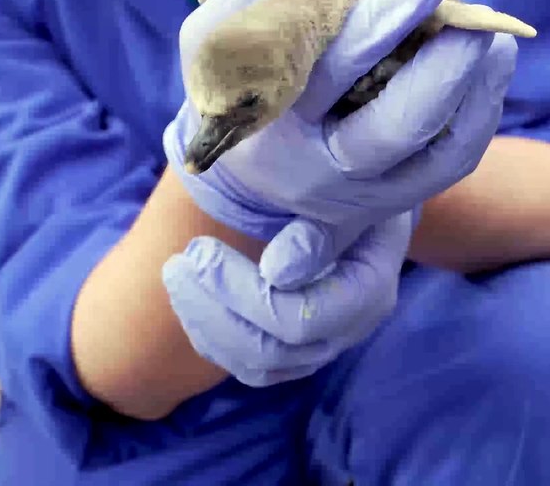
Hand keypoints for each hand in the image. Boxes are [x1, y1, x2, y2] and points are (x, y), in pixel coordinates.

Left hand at [161, 211, 412, 387]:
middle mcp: (351, 328)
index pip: (300, 319)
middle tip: (177, 264)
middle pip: (274, 351)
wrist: (372, 189)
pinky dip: (214, 339)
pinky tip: (190, 299)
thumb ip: (319, 231)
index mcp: (369, 290)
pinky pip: (252, 366)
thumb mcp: (347, 192)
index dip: (241, 293)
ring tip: (177, 277)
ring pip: (258, 367)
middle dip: (214, 311)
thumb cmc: (357, 181)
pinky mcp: (300, 347)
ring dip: (207, 328)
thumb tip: (276, 272)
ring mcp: (326, 343)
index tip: (200, 249)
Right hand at [163, 0, 518, 287]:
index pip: (331, 73)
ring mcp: (371, 191)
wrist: (258, 175)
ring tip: (495, 37)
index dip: (381, 24)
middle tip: (474, 20)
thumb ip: (234, 4)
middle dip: (441, 70)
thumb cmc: (239, 91)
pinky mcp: (406, 195)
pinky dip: (482, 112)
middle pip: (394, 129)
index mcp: (276, 126)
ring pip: (439, 155)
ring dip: (476, 94)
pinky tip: (493, 62)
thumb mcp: (208, 51)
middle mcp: (325, 169)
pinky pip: (455, 159)